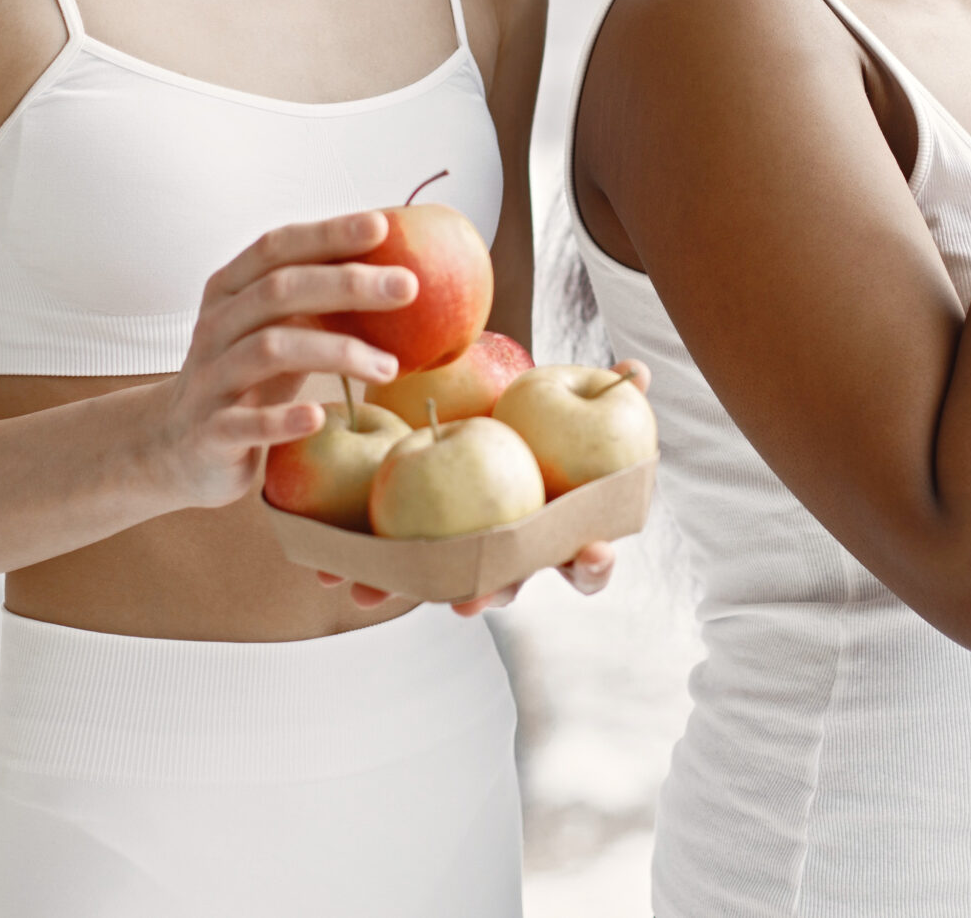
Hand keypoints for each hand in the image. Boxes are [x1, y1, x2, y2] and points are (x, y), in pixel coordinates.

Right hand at [148, 213, 412, 509]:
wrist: (177, 448)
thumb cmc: (247, 379)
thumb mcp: (277, 331)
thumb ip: (317, 300)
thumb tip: (399, 266)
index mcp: (230, 291)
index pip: (276, 248)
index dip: (326, 234)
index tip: (381, 227)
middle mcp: (215, 326)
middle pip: (279, 291)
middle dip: (348, 283)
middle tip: (408, 286)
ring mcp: (209, 379)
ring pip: (270, 349)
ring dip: (337, 352)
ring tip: (390, 367)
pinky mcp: (209, 432)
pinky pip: (245, 423)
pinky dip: (283, 418)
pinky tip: (319, 416)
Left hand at [318, 360, 653, 615]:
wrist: (474, 409)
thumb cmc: (534, 416)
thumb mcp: (566, 400)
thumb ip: (604, 389)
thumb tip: (641, 367)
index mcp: (556, 530)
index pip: (587, 559)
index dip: (592, 563)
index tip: (593, 552)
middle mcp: (508, 553)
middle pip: (505, 583)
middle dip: (486, 595)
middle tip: (469, 603)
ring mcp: (459, 553)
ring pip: (437, 582)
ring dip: (405, 592)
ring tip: (374, 594)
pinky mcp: (412, 540)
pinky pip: (389, 561)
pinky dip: (361, 569)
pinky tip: (329, 573)